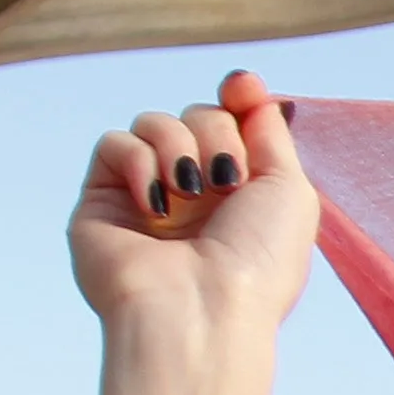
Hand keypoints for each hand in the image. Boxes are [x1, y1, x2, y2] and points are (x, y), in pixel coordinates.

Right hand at [68, 68, 317, 344]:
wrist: (203, 310)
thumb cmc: (257, 262)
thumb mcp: (290, 191)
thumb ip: (271, 132)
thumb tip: (247, 84)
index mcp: (243, 194)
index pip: (234, 122)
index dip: (238, 96)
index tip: (241, 86)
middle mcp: (196, 193)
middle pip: (200, 115)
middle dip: (217, 133)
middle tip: (226, 179)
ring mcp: (148, 195)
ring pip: (156, 122)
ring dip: (181, 146)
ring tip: (191, 191)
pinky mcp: (103, 200)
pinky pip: (115, 143)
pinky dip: (140, 162)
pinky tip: (158, 204)